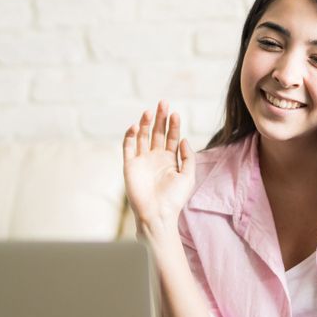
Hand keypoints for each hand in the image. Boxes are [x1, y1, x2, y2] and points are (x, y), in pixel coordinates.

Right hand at [122, 101, 194, 238]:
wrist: (157, 214)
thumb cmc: (174, 199)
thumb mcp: (188, 176)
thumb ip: (188, 157)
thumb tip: (185, 139)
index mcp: (169, 160)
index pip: (171, 137)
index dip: (173, 125)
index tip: (175, 113)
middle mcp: (155, 158)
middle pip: (157, 132)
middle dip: (160, 118)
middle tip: (163, 103)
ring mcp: (141, 160)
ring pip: (142, 136)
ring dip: (145, 123)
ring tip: (149, 111)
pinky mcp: (129, 165)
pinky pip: (128, 147)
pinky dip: (130, 135)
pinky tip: (135, 126)